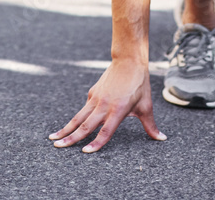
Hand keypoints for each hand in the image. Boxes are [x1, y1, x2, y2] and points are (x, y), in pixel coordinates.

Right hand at [50, 58, 165, 152]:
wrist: (128, 61)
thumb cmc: (139, 84)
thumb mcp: (146, 106)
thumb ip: (150, 125)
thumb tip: (162, 138)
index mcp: (118, 110)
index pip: (105, 132)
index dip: (96, 143)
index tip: (84, 153)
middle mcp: (105, 105)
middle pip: (85, 126)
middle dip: (70, 138)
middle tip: (57, 147)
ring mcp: (96, 98)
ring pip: (78, 117)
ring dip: (65, 128)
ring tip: (52, 137)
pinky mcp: (92, 93)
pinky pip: (84, 108)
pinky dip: (77, 118)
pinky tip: (70, 125)